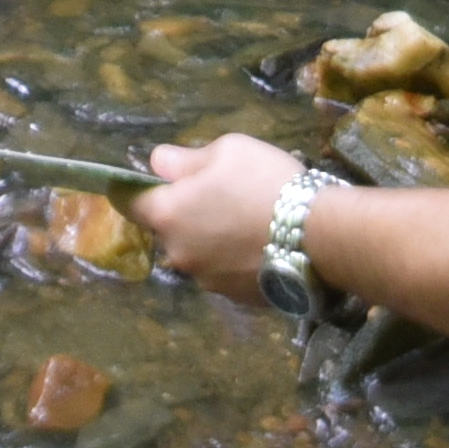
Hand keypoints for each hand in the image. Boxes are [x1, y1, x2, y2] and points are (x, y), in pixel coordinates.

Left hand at [137, 134, 311, 305]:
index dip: (138, 190)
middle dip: (184, 215)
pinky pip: (222, 272)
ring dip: (209, 240)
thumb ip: (184, 159)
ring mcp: (205, 279)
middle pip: (168, 230)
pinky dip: (231, 260)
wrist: (317, 236)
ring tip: (245, 224)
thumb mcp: (227, 150)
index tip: (156, 183)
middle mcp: (178, 253)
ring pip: (196, 253)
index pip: (131, 204)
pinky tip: (259, 246)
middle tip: (218, 198)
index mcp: (168, 214)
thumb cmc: (265, 183)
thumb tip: (158, 164)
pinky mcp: (232, 297)